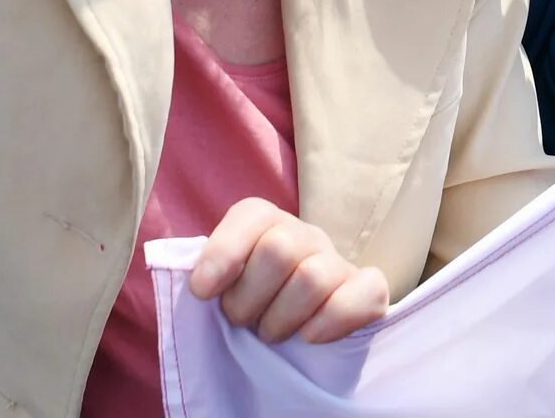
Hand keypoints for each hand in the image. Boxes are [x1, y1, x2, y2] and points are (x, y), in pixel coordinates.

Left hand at [188, 198, 388, 342]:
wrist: (303, 329)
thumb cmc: (252, 307)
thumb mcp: (223, 287)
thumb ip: (205, 275)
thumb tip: (186, 278)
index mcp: (266, 224)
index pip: (251, 216)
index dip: (224, 253)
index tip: (204, 293)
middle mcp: (305, 235)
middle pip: (279, 249)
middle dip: (250, 298)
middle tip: (242, 321)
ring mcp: (339, 261)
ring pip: (312, 277)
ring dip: (281, 319)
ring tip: (271, 334)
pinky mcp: (368, 291)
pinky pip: (363, 292)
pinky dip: (331, 320)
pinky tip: (310, 338)